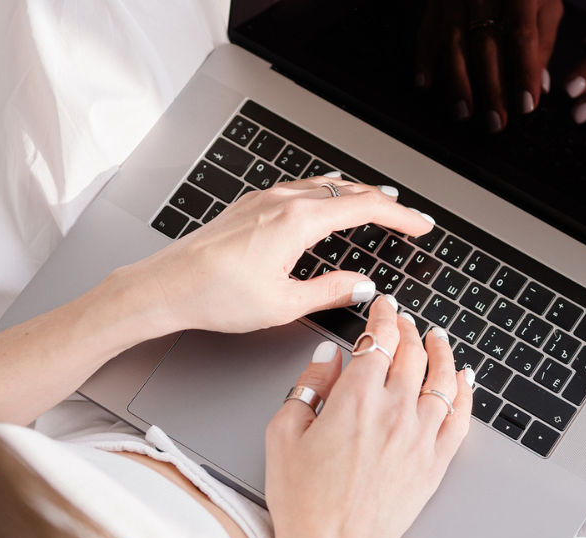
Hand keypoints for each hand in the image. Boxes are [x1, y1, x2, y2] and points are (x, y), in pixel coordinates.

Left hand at [125, 178, 432, 335]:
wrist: (165, 286)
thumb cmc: (215, 296)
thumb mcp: (284, 304)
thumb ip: (331, 292)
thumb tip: (361, 285)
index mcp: (299, 221)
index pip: (366, 207)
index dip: (401, 216)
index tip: (421, 225)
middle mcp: (284, 200)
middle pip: (349, 190)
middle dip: (384, 202)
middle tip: (407, 218)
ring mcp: (265, 198)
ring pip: (325, 185)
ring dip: (356, 193)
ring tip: (377, 204)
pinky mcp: (250, 204)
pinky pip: (302, 187)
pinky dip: (328, 193)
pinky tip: (326, 203)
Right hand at [266, 296, 473, 537]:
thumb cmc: (304, 501)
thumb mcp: (283, 433)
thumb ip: (309, 385)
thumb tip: (328, 356)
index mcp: (356, 398)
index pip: (379, 340)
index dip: (383, 316)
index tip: (384, 306)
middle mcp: (395, 411)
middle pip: (412, 353)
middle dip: (407, 328)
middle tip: (403, 319)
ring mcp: (421, 437)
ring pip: (442, 378)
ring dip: (440, 351)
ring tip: (436, 337)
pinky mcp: (435, 462)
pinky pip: (461, 417)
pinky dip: (465, 391)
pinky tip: (463, 379)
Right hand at [415, 0, 563, 131]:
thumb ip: (543, 39)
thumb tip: (540, 83)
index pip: (522, 35)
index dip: (525, 72)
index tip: (527, 105)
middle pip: (486, 45)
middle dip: (492, 88)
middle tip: (496, 121)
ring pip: (454, 43)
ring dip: (458, 83)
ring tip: (465, 112)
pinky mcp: (435, 1)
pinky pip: (426, 33)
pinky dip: (424, 61)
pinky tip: (425, 85)